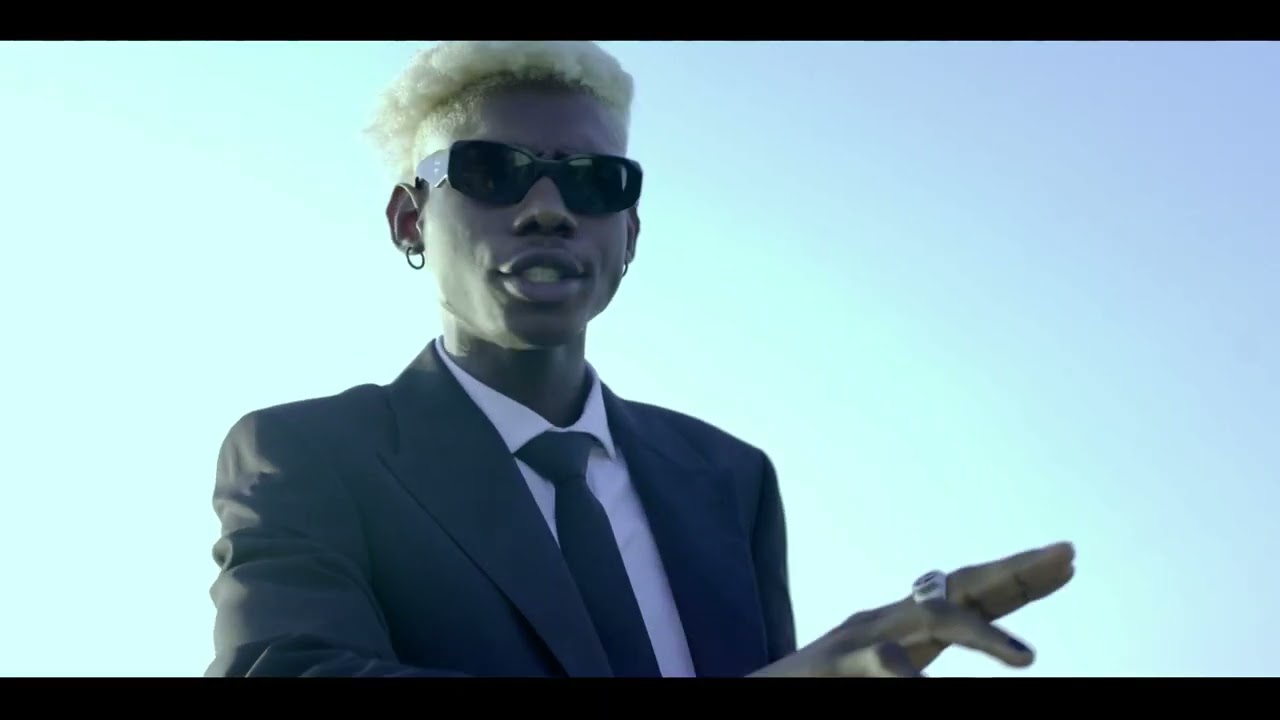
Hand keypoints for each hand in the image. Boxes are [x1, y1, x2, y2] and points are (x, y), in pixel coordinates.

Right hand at [756, 541, 1075, 676]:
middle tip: (1066, 556)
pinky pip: (879, 665)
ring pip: (929, 622)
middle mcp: (888, 620)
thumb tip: (1005, 646)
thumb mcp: (892, 669)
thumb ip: (925, 656)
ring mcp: (861, 639)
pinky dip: (903, 674)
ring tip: (1026, 658)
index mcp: (907, 625)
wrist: (760, 689)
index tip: (1067, 562)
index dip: (1019, 577)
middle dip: (1015, 574)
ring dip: (981, 635)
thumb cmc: (829, 682)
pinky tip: (919, 681)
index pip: (972, 594)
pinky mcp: (833, 665)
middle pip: (960, 589)